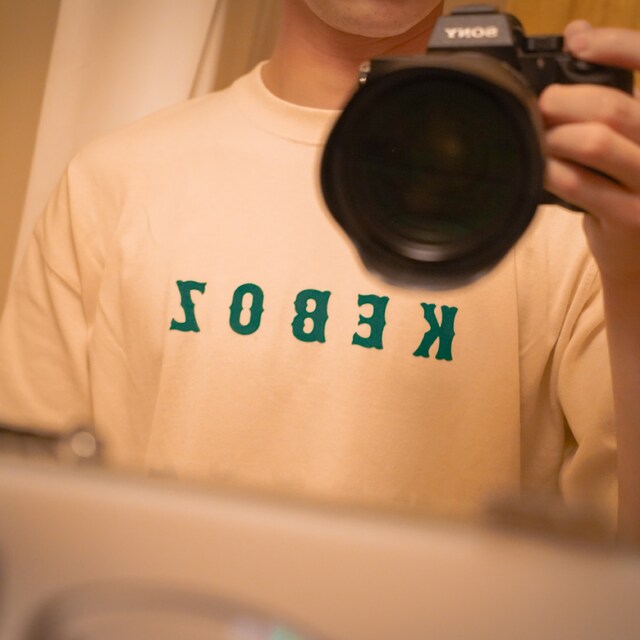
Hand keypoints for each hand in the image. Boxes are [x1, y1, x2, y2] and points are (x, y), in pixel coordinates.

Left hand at [539, 21, 639, 282]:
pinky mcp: (629, 217)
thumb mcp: (635, 136)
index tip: (576, 41)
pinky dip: (550, 169)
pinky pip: (577, 184)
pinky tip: (541, 167)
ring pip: (596, 142)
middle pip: (614, 106)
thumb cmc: (634, 187)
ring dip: (555, 136)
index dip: (617, 44)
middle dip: (564, 100)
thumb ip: (615, 93)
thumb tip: (577, 33)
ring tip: (543, 138)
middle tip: (542, 105)